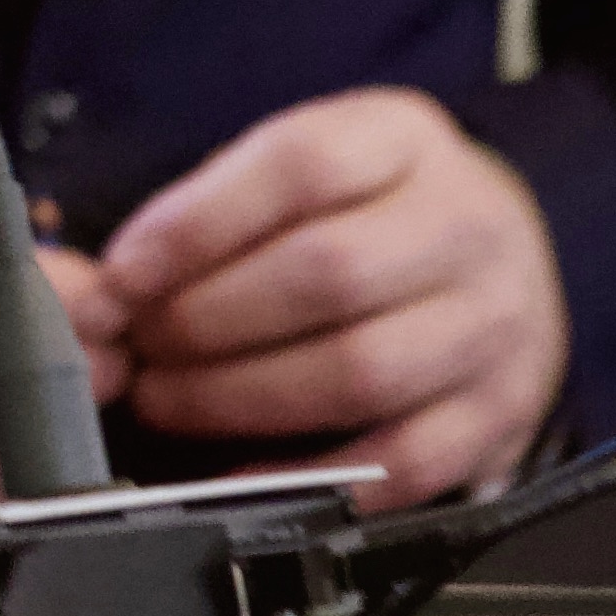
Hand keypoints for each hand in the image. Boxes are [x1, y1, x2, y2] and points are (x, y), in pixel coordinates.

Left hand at [100, 88, 565, 510]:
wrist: (504, 255)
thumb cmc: (369, 213)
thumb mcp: (304, 171)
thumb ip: (216, 210)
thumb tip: (112, 288)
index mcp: (405, 141)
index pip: (300, 166)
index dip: (196, 224)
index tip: (123, 273)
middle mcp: (467, 225)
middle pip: (327, 273)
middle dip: (206, 319)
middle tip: (140, 344)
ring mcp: (495, 322)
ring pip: (361, 369)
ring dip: (239, 396)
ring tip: (168, 398)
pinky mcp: (504, 411)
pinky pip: (406, 459)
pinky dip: (313, 475)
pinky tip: (244, 471)